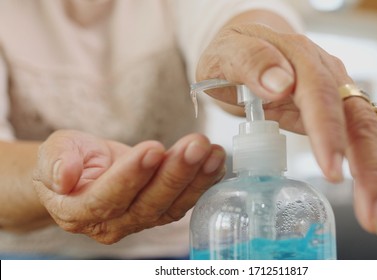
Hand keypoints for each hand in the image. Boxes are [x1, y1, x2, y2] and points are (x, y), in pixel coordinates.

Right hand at [32, 130, 225, 243]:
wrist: (82, 172)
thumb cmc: (68, 160)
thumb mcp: (53, 152)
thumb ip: (56, 163)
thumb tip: (64, 177)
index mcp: (79, 211)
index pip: (107, 198)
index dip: (131, 176)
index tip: (152, 150)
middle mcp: (112, 223)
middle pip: (147, 204)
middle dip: (174, 174)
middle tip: (195, 147)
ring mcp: (139, 220)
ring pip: (171, 205)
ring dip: (196, 178)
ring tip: (213, 151)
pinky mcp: (159, 211)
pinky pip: (184, 201)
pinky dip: (203, 182)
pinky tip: (216, 162)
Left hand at [196, 21, 376, 238]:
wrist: (248, 53)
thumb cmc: (234, 56)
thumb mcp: (228, 53)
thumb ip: (250, 63)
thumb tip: (280, 84)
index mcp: (301, 60)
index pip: (321, 96)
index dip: (329, 134)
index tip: (333, 172)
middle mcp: (331, 77)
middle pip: (360, 124)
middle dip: (371, 172)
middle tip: (374, 215)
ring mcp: (340, 96)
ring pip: (374, 138)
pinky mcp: (341, 115)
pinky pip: (370, 143)